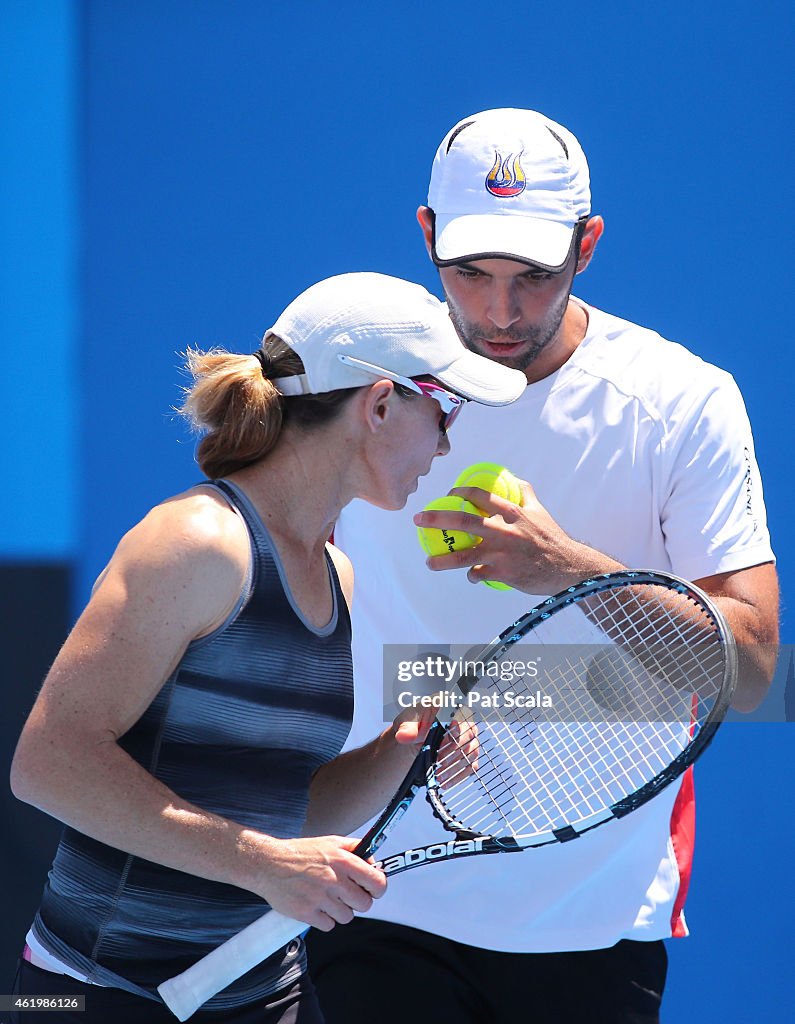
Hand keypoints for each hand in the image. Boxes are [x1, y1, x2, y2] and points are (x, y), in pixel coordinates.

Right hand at [250, 834, 385, 930]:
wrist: (268, 863)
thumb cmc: (300, 853)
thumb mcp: (331, 842)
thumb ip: (355, 849)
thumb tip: (373, 862)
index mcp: (343, 860)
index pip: (377, 882)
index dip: (377, 888)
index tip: (373, 889)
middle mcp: (333, 879)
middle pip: (364, 904)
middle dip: (357, 901)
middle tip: (346, 895)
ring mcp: (319, 897)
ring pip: (347, 917)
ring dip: (340, 911)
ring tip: (327, 898)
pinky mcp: (306, 912)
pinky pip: (328, 925)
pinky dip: (324, 919)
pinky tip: (316, 905)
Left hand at [391, 695, 478, 785]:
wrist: (412, 736)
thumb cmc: (413, 722)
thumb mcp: (406, 721)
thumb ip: (406, 727)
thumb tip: (404, 735)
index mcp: (449, 707)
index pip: (464, 714)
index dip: (459, 725)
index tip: (450, 734)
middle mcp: (462, 721)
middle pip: (469, 735)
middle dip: (454, 750)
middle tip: (439, 759)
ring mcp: (466, 737)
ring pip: (472, 752)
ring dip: (456, 766)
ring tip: (440, 775)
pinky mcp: (467, 753)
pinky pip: (470, 765)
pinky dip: (459, 775)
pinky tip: (447, 781)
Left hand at [412, 481, 622, 593]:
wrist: (567, 567)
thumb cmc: (552, 538)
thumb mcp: (540, 511)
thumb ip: (525, 494)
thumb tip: (514, 479)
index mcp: (512, 512)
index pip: (480, 496)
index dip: (460, 493)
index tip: (448, 495)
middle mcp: (504, 531)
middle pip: (463, 522)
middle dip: (437, 518)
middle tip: (419, 519)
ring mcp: (502, 553)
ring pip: (463, 555)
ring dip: (442, 560)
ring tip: (429, 562)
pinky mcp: (503, 573)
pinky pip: (478, 574)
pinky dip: (471, 575)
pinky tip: (471, 575)